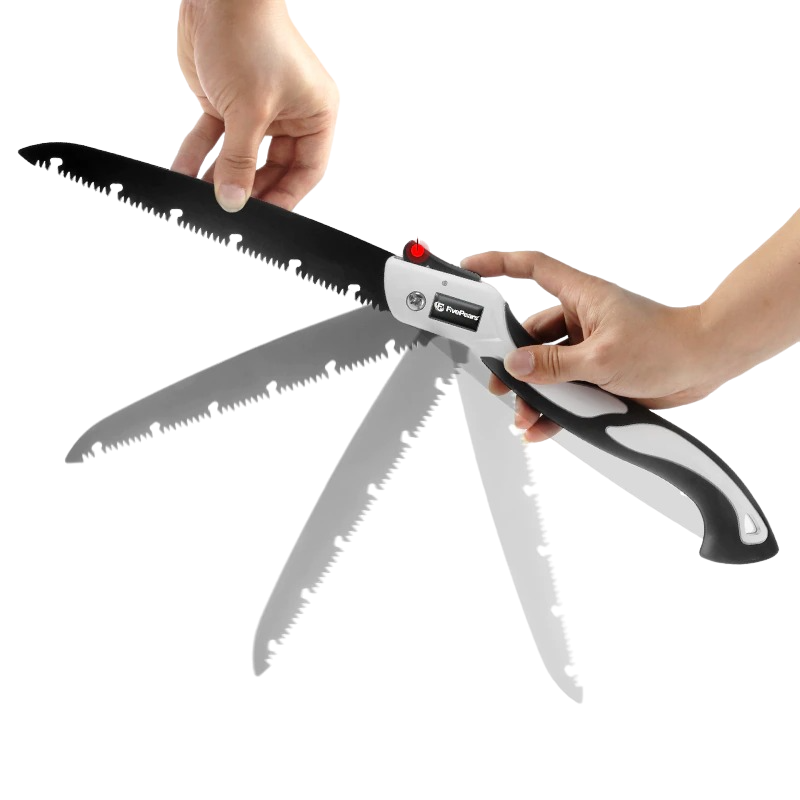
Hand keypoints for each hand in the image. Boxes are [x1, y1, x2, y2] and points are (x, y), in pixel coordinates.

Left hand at [172, 0, 338, 211]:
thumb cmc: (252, 36)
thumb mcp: (251, 110)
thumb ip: (240, 161)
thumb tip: (234, 201)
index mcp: (315, 115)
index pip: (306, 171)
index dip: (287, 198)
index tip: (264, 219)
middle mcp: (291, 115)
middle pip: (272, 170)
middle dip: (248, 190)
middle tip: (230, 211)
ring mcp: (258, 111)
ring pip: (240, 157)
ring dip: (219, 177)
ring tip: (201, 199)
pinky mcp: (227, 104)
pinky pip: (214, 139)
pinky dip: (198, 154)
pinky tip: (182, 174)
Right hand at [460, 251, 715, 442]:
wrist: (705, 363)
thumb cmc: (666, 344)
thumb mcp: (602, 358)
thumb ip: (555, 364)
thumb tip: (516, 365)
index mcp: (581, 296)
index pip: (531, 268)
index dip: (497, 264)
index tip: (469, 268)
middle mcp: (580, 318)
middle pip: (529, 333)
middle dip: (513, 360)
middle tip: (499, 383)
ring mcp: (587, 346)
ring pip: (546, 367)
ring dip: (534, 392)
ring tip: (525, 416)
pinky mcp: (596, 372)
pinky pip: (564, 388)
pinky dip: (553, 407)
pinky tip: (542, 426)